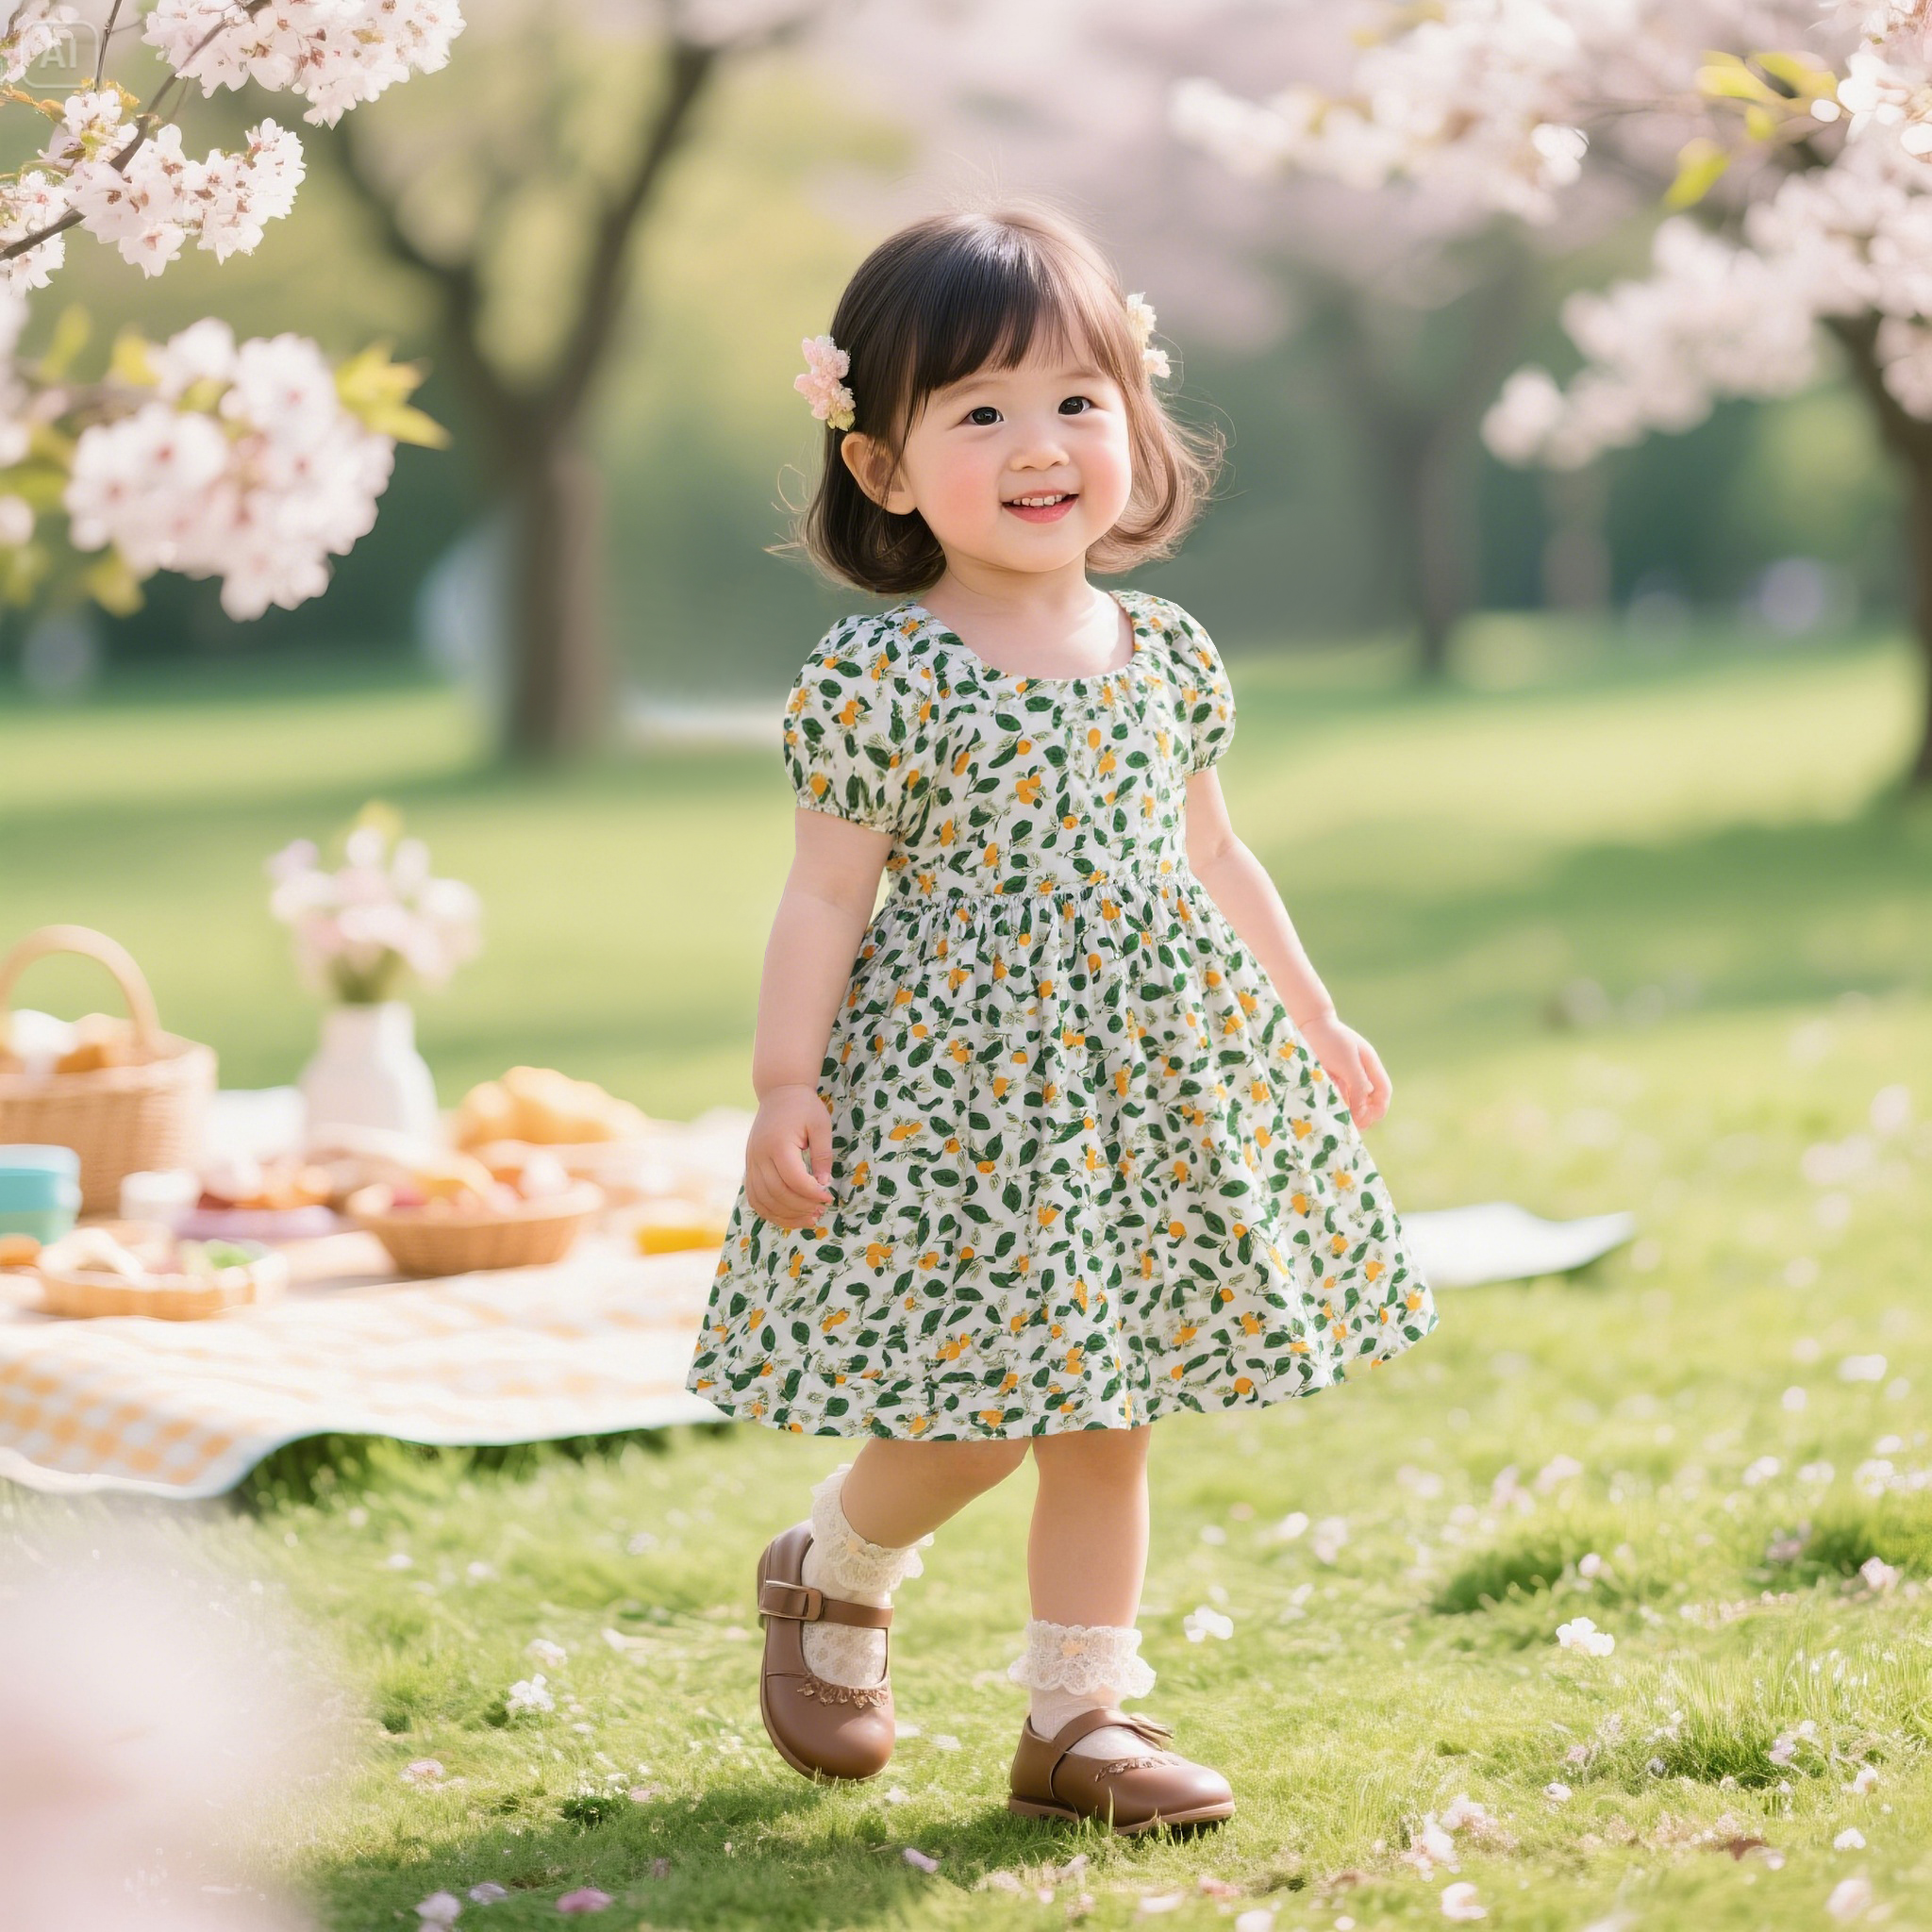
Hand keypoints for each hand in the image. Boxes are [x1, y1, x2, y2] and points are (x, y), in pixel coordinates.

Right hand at [744, 1082, 834, 1227]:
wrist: (778, 1092)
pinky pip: (754, 1198)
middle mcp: (760, 1155)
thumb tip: (824, 1184)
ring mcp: (751, 1162)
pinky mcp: (749, 1167)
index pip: (794, 1179)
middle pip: (778, 1193)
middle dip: (801, 1208)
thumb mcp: (821, 1125)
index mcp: (778, 1143)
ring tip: (808, 1218)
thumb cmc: (803, 1107)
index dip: (812, 1194)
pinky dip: (769, 1212)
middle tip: (821, 1211)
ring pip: (763, 1201)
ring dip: (785, 1215)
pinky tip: (788, 1216)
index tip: (828, 1197)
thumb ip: (823, 1155)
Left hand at [1298, 1012, 1391, 1129]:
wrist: (1306, 1023)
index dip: (1377, 1110)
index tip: (1364, 1122)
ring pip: (1351, 1101)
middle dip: (1362, 1115)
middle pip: (1368, 1100)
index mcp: (1370, 1065)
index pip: (1383, 1093)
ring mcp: (1343, 1074)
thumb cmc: (1330, 1040)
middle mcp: (1359, 1072)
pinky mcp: (1328, 1077)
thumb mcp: (1349, 1064)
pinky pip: (1335, 1097)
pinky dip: (1332, 1103)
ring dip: (1345, 1110)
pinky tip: (1324, 1105)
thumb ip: (1359, 1087)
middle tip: (1348, 1125)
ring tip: (1335, 1116)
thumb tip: (1362, 1115)